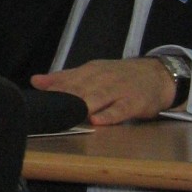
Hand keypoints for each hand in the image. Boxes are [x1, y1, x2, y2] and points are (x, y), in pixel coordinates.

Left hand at [31, 57, 174, 125]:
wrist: (156, 75)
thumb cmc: (118, 76)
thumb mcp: (91, 73)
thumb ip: (64, 79)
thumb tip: (35, 82)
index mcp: (90, 70)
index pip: (68, 80)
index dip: (54, 90)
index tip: (39, 100)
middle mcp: (102, 78)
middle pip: (80, 88)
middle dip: (65, 98)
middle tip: (50, 110)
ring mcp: (119, 90)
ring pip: (98, 97)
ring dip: (83, 105)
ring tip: (70, 115)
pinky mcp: (134, 102)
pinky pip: (120, 110)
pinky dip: (109, 116)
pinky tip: (97, 121)